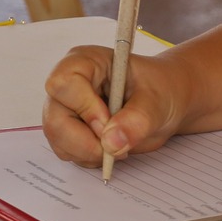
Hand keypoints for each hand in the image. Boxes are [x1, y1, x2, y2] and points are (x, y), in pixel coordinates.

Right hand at [42, 47, 187, 166]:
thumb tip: (111, 143)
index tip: (108, 122)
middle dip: (85, 141)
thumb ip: (137, 119)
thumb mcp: (157, 100)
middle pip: (55, 118)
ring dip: (89, 152)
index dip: (84, 108)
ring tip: (120, 145)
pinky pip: (67, 152)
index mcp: (87, 62)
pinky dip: (89, 158)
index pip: (64, 83)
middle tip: (116, 147)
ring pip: (58, 139)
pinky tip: (111, 148)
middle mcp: (70, 84)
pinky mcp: (69, 130)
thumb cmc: (161, 88)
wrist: (165, 102)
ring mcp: (66, 108)